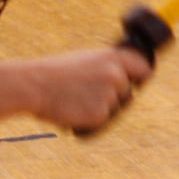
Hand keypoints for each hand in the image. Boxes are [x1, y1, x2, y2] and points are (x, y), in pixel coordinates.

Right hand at [28, 47, 154, 130]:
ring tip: (75, 99)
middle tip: (88, 94)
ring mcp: (109, 95)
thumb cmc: (56, 72)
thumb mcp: (86, 60)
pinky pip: (101, 121)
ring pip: (113, 108)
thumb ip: (108, 68)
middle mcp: (116, 75)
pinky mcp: (100, 115)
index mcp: (112, 57)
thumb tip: (128, 84)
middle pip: (127, 92)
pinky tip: (72, 109)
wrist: (35, 85)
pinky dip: (89, 120)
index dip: (140, 77)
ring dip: (99, 108)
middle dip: (114, 96)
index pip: (143, 68)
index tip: (137, 82)